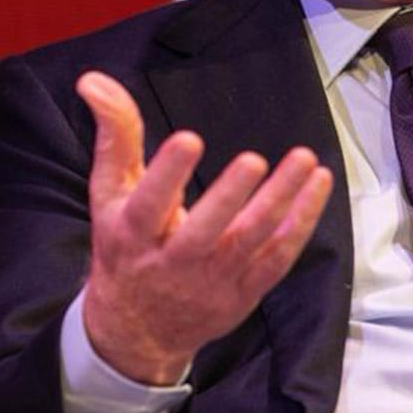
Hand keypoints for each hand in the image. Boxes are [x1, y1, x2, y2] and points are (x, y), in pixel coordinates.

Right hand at [75, 71, 333, 384]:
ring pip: (250, 243)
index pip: (148, 204)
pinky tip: (317, 186)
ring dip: (281, 202)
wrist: (136, 332)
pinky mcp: (243, 293)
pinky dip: (300, 224)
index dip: (167, 174)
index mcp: (132, 235)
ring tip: (304, 161)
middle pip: (204, 231)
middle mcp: (171, 263)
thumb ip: (114, 136)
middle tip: (253, 159)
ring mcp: (212, 282)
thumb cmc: (125, 248)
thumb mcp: (109, 195)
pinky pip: (277, 259)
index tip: (188, 140)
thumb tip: (94, 80)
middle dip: (229, 197)